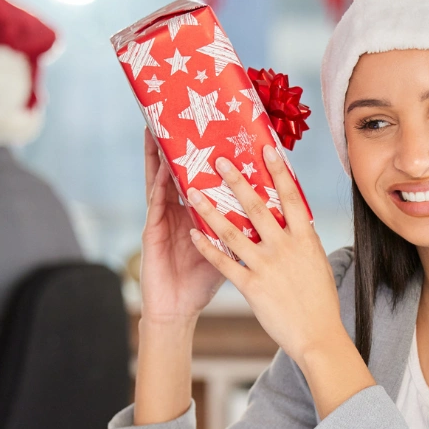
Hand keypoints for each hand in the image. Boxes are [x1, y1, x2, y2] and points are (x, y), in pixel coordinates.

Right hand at [139, 130, 224, 323]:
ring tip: (160, 129)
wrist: (178, 310)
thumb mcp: (228, 251)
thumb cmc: (201, 283)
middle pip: (181, 172)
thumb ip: (243, 230)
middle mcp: (178, 211)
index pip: (202, 177)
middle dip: (181, 146)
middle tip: (186, 117)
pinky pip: (156, 203)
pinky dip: (158, 184)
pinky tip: (161, 167)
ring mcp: (163, 219)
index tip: (217, 130)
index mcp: (197, 213)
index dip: (207, 155)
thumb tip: (276, 214)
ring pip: (162, 181)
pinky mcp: (152, 232)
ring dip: (161, 156)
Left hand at [185, 145, 344, 365]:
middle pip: (257, 207)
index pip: (290, 197)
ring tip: (193, 192)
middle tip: (218, 160)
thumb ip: (304, 241)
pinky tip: (194, 234)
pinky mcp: (252, 287)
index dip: (278, 172)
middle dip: (236, 181)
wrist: (317, 335)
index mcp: (305, 239)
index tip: (266, 149)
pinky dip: (207, 247)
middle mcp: (285, 247)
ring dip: (210, 210)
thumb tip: (298, 222)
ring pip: (233, 232)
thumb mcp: (318, 264)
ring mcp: (267, 266)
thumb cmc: (320, 301)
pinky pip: (224, 263)